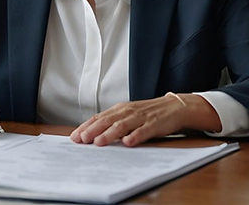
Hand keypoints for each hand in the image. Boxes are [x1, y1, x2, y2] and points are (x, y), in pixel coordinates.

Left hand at [69, 93, 220, 146]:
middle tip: (82, 139)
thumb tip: (93, 135)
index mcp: (120, 109)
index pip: (99, 117)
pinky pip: (143, 130)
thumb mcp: (128, 115)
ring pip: (122, 125)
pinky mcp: (153, 124)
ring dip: (109, 134)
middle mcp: (127, 112)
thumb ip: (113, 123)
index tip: (74, 137)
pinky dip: (135, 136)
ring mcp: (140, 117)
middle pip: (107, 121)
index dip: (86, 127)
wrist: (174, 107)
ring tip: (99, 142)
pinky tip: (128, 142)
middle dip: (93, 130)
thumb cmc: (148, 113)